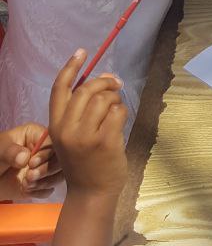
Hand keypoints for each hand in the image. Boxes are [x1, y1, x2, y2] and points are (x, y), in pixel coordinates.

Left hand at [0, 124, 61, 197]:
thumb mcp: (0, 150)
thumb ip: (10, 151)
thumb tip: (25, 157)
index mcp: (36, 135)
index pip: (52, 142)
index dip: (46, 154)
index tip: (31, 163)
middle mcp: (45, 150)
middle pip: (60, 159)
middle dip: (46, 170)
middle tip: (29, 176)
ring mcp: (45, 167)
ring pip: (59, 175)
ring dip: (44, 182)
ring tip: (25, 184)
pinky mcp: (42, 182)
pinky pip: (50, 189)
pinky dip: (40, 192)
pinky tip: (27, 190)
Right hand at [48, 51, 127, 199]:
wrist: (91, 193)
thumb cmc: (84, 163)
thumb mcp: (72, 136)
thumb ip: (83, 110)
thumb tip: (105, 79)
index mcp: (56, 125)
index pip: (60, 89)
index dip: (70, 67)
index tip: (81, 52)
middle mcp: (67, 129)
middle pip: (86, 89)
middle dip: (104, 82)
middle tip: (116, 83)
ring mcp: (86, 136)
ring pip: (103, 99)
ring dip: (115, 98)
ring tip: (117, 106)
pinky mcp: (105, 141)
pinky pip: (117, 112)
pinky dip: (122, 111)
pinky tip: (121, 120)